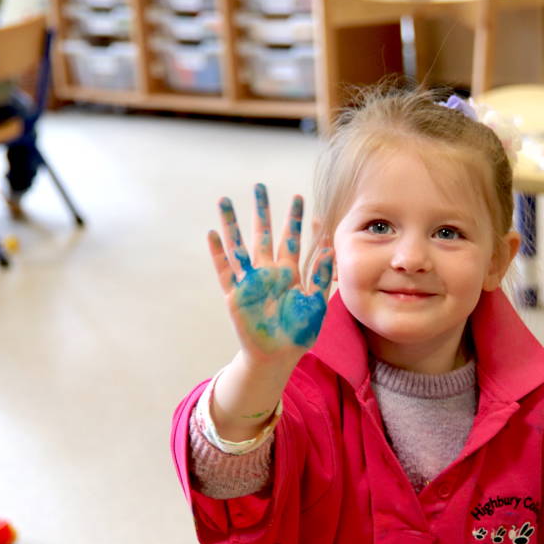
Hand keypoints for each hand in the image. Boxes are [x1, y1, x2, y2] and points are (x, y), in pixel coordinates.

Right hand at [209, 183, 333, 367]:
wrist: (277, 357)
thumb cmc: (299, 333)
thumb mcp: (317, 304)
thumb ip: (321, 277)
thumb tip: (330, 248)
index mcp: (290, 274)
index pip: (294, 240)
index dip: (296, 220)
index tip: (299, 198)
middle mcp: (269, 273)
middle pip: (264, 235)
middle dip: (262, 211)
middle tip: (259, 186)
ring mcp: (250, 282)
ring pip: (239, 246)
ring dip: (232, 225)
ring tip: (225, 201)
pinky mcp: (235, 295)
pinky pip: (225, 271)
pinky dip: (218, 254)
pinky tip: (212, 234)